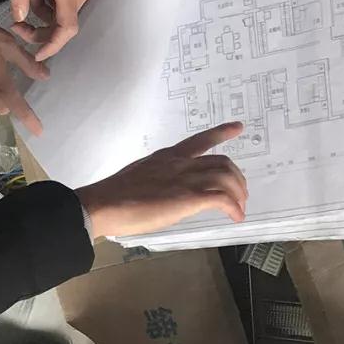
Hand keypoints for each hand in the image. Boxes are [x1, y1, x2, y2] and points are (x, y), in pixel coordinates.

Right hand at [75, 123, 247, 238]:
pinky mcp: (187, 198)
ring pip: (226, 177)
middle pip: (221, 162)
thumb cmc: (113, 196)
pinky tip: (235, 216)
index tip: (238, 127)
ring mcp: (185, 179)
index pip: (199, 140)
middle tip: (240, 193)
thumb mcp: (139, 177)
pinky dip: (233, 207)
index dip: (221, 133)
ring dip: (238, 194)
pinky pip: (222, 198)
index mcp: (167, 157)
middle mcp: (180, 164)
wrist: (103, 204)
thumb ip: (157, 179)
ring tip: (239, 208)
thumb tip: (164, 192)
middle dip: (236, 178)